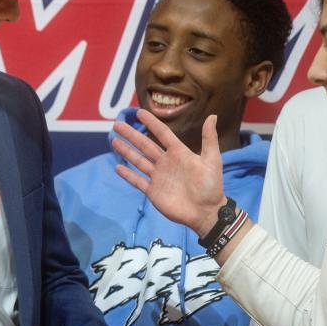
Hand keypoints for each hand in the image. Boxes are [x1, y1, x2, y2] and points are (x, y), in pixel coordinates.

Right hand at [111, 109, 225, 235]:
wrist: (206, 212)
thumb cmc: (211, 186)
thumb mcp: (212, 160)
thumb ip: (209, 138)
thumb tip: (213, 116)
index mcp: (179, 153)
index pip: (162, 134)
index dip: (151, 123)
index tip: (139, 113)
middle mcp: (165, 162)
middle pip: (145, 145)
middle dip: (131, 135)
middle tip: (117, 124)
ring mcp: (158, 177)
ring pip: (138, 161)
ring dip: (126, 151)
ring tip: (114, 141)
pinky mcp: (153, 191)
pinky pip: (137, 181)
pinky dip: (128, 174)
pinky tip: (118, 167)